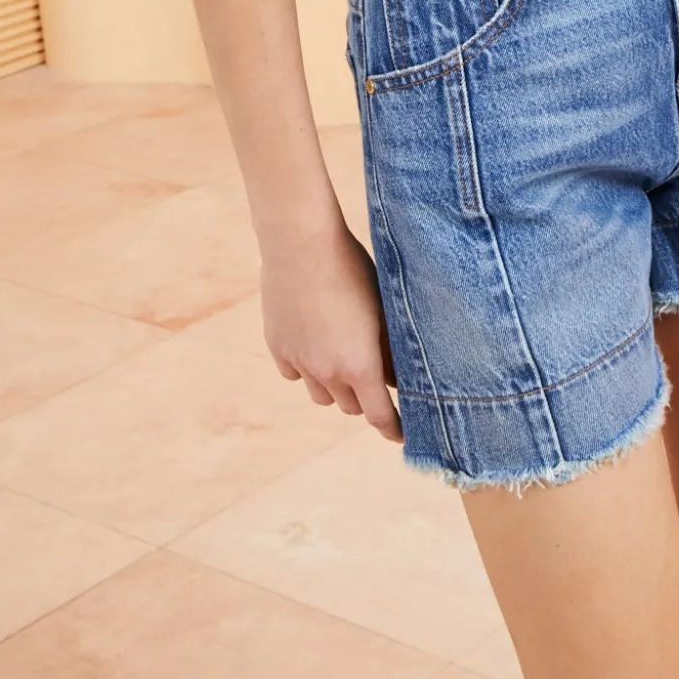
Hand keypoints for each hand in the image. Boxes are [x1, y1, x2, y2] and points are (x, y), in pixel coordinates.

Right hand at [261, 222, 402, 442]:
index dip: (393, 428)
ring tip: (342, 360)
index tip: (401, 435)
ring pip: (321, 394)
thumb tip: (398, 375)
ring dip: (334, 386)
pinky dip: (306, 368)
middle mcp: (328, 371)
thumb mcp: (382, 308)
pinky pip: (295, 373)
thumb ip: (389, 347)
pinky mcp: (277, 347)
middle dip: (364, 398)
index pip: (379, 415)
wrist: (301, 244)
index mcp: (360, 365)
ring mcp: (299, 361)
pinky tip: (314, 344)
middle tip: (374, 378)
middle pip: (350, 406)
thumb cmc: (353, 269)